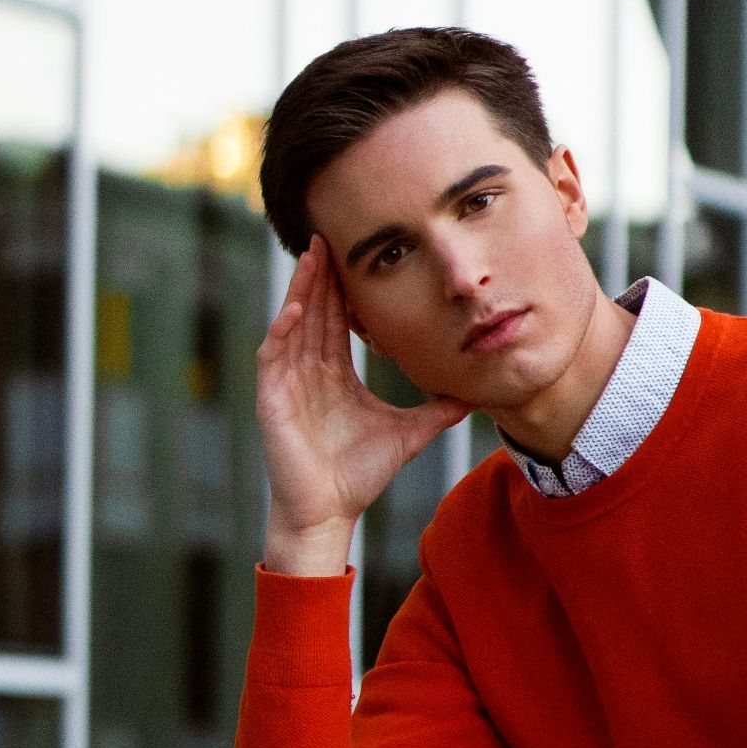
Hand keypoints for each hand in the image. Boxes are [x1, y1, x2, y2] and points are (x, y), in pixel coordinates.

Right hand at [255, 234, 472, 573]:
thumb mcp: (409, 434)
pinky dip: (284, 330)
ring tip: (310, 255)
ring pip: (293, 325)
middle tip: (327, 235)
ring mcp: (287, 383)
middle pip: (315, 312)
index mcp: (334, 376)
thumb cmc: (359, 477)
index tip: (355, 256)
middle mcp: (308, 373)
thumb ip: (438, 411)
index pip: (338, 322)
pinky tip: (297, 307)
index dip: (344, 289)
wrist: (329, 512)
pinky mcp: (271, 399)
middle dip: (320, 275)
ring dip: (301, 290)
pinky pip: (274, 355)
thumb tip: (475, 394)